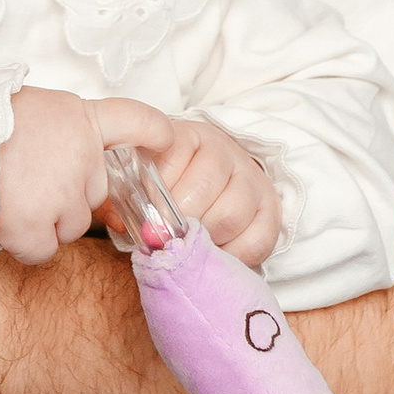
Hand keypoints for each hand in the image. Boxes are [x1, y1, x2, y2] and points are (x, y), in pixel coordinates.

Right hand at [0, 89, 184, 263]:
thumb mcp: (30, 110)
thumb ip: (60, 133)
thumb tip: (68, 160)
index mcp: (79, 118)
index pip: (136, 121)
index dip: (155, 135)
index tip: (165, 143)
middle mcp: (82, 157)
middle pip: (94, 194)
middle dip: (67, 197)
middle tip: (25, 182)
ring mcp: (62, 194)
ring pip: (71, 226)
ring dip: (45, 222)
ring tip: (7, 198)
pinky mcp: (36, 227)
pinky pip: (44, 251)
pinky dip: (24, 245)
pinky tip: (2, 223)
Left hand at [138, 116, 282, 266]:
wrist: (219, 177)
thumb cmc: (173, 181)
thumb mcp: (147, 174)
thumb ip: (126, 193)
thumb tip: (122, 223)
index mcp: (187, 136)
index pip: (168, 162)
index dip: (152, 197)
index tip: (142, 218)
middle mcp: (224, 151)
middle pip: (199, 192)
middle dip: (176, 225)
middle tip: (163, 240)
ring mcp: (252, 179)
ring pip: (229, 216)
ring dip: (204, 240)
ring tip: (189, 248)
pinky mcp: (271, 209)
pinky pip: (256, 240)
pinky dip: (233, 256)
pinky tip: (216, 255)